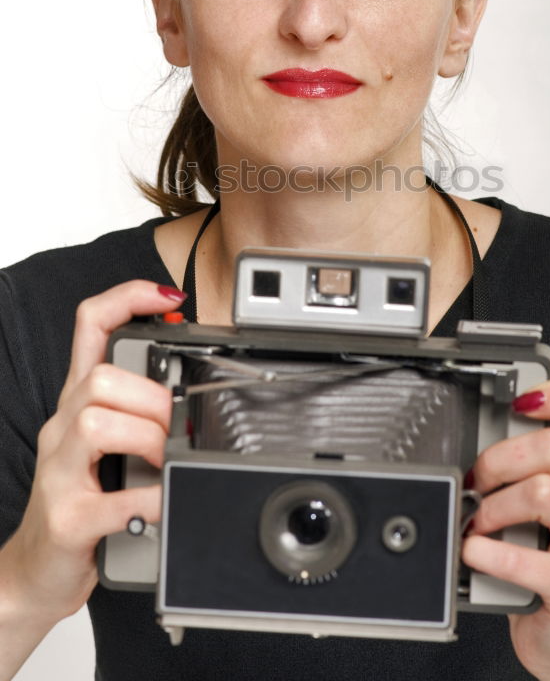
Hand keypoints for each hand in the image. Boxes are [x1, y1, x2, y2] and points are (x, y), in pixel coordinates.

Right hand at [2, 281, 182, 628]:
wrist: (37, 572)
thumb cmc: (79, 502)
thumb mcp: (108, 445)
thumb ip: (140, 413)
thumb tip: (193, 390)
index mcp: (78, 403)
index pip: (90, 326)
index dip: (127, 299)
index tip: (166, 295)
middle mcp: (63, 429)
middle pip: (99, 377)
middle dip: (151, 397)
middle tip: (170, 427)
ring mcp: (58, 473)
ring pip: (96, 423)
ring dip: (145, 438)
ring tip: (159, 461)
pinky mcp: (67, 519)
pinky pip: (114, 500)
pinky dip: (150, 500)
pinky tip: (160, 503)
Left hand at [461, 378, 549, 680]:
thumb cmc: (538, 551)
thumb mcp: (529, 497)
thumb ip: (512, 460)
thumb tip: (463, 434)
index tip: (521, 402)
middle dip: (499, 458)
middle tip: (476, 480)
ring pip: (542, 492)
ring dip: (493, 506)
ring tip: (476, 523)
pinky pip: (527, 560)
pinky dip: (489, 553)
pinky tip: (475, 552)